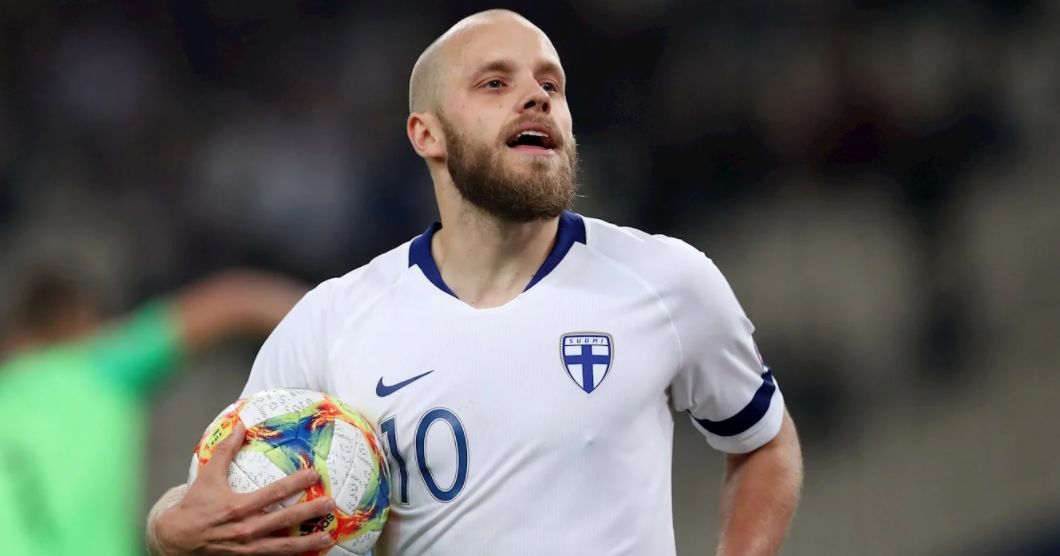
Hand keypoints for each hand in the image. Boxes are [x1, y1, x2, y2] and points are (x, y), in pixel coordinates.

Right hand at [153, 423, 335, 554]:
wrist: (176, 539)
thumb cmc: (195, 505)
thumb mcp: (208, 475)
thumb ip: (226, 450)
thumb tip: (240, 425)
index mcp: (238, 507)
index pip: (273, 493)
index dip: (295, 483)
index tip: (314, 475)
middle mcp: (246, 529)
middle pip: (284, 521)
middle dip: (309, 512)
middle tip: (330, 504)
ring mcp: (247, 547)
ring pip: (282, 547)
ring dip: (306, 542)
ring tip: (327, 536)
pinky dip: (290, 555)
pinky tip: (307, 551)